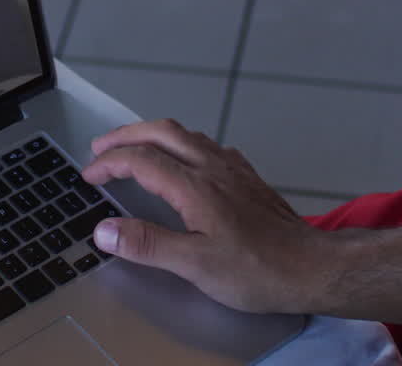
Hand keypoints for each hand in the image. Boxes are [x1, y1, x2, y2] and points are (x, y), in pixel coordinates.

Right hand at [81, 120, 335, 314]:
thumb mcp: (195, 265)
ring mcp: (233, 169)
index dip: (109, 164)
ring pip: (186, 134)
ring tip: (134, 147)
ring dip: (153, 135)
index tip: (89, 175)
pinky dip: (183, 144)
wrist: (312, 267)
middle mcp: (213, 168)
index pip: (140, 160)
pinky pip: (208, 145)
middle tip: (101, 148)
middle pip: (161, 132)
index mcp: (195, 186)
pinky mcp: (248, 177)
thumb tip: (104, 230)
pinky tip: (185, 160)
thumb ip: (148, 244)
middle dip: (126, 135)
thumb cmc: (257, 270)